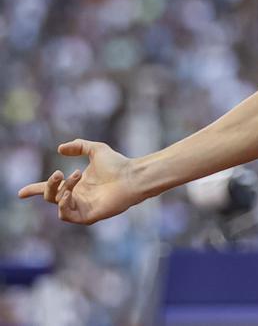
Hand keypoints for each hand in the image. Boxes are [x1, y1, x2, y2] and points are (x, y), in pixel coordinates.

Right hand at [17, 139, 142, 224]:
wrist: (132, 176)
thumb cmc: (118, 164)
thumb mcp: (96, 149)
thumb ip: (79, 145)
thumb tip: (59, 149)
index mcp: (76, 185)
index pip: (50, 189)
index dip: (34, 190)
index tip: (20, 193)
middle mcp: (77, 197)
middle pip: (50, 196)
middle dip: (50, 184)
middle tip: (59, 173)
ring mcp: (82, 207)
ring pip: (58, 203)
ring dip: (61, 190)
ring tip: (75, 177)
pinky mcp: (88, 216)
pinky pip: (67, 215)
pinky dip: (63, 205)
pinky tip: (70, 193)